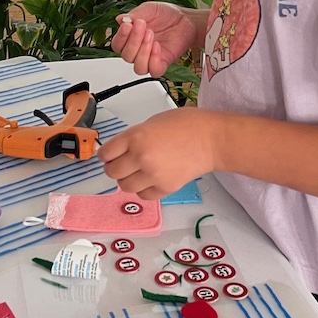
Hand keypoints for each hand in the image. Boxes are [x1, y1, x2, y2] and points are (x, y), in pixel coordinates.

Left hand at [98, 107, 218, 199]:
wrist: (211, 139)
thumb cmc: (187, 125)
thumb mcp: (153, 121)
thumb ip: (134, 136)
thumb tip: (121, 149)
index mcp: (136, 136)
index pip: (106, 153)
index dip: (105, 155)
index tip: (107, 156)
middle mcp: (141, 156)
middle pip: (112, 172)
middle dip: (114, 168)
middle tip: (122, 164)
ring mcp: (153, 175)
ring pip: (125, 186)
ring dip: (128, 179)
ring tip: (137, 172)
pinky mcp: (165, 188)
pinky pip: (143, 195)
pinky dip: (143, 189)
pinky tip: (150, 179)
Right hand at [112, 2, 198, 76]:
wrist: (185, 19)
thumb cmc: (166, 14)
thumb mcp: (149, 9)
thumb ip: (135, 14)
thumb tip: (120, 19)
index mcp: (131, 37)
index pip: (117, 44)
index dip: (121, 37)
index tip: (128, 25)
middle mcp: (138, 50)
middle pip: (126, 56)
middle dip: (134, 41)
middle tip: (143, 26)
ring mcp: (150, 58)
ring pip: (138, 67)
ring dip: (143, 52)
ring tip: (151, 35)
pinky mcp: (163, 63)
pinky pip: (154, 71)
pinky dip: (154, 61)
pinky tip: (157, 47)